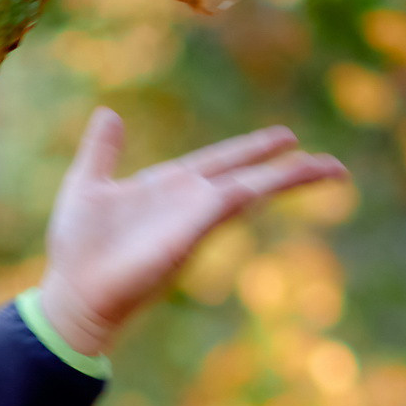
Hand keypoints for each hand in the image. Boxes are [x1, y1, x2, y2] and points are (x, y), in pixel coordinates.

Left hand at [35, 108, 350, 359]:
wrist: (73, 292)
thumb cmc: (77, 249)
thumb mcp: (87, 185)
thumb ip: (102, 151)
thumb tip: (108, 113)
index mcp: (169, 186)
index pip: (222, 161)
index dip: (252, 149)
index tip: (286, 136)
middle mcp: (189, 202)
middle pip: (251, 177)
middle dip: (289, 169)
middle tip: (331, 163)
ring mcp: (193, 219)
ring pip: (253, 190)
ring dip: (290, 180)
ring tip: (332, 170)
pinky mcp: (190, 235)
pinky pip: (230, 204)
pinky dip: (256, 190)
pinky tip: (278, 181)